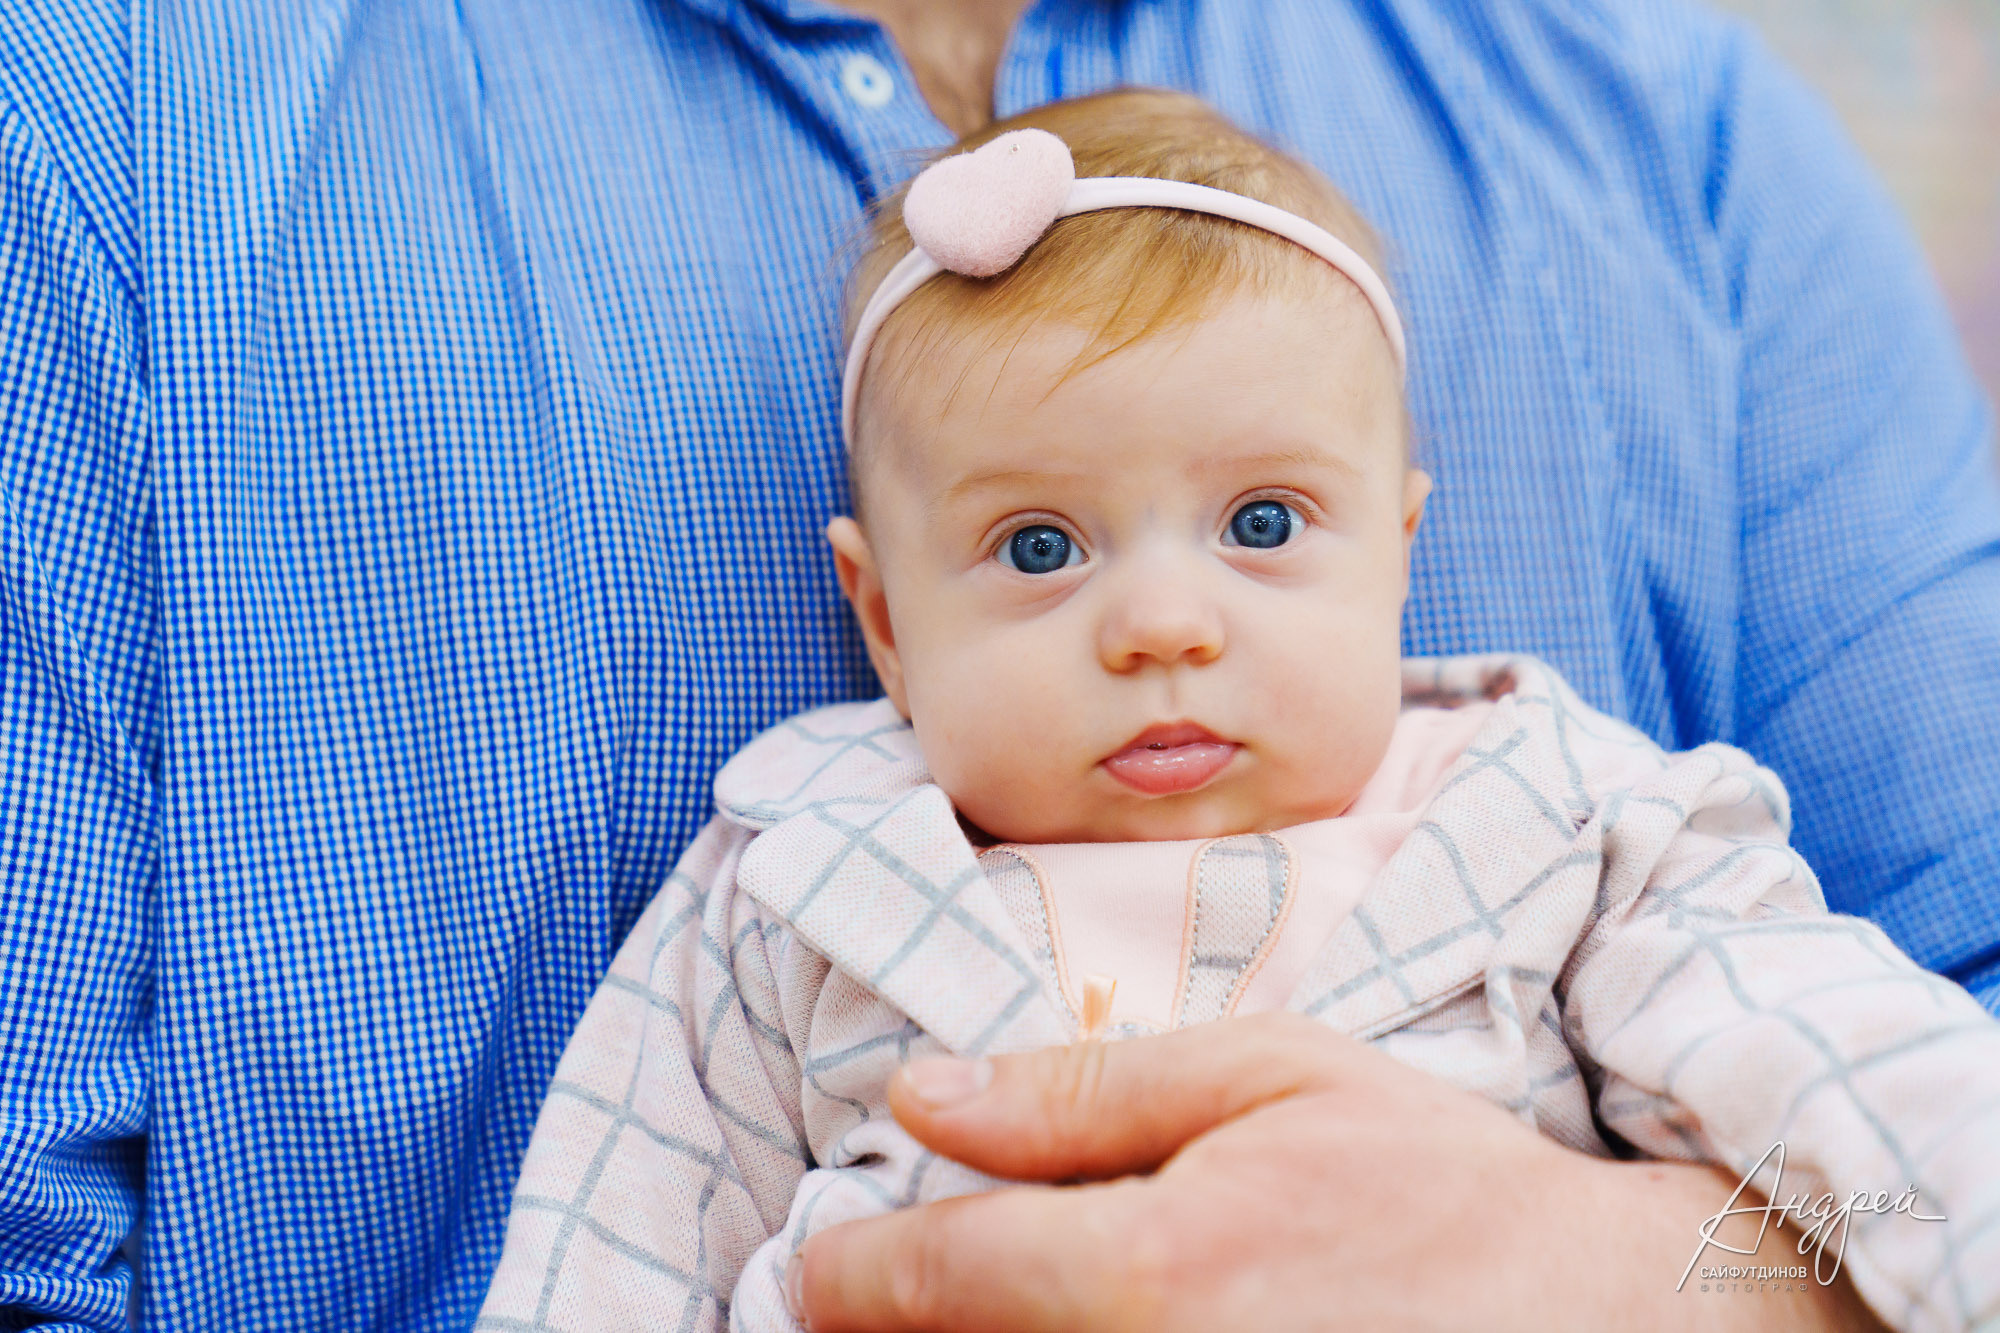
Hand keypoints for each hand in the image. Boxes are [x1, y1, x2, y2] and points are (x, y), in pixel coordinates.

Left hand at [789, 1012, 1887, 1331]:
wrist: (1614, 1325)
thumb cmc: (1440, 1184)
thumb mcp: (1272, 1079)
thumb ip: (1081, 1091)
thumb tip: (921, 1096)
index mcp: (1156, 1269)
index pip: (928, 1278)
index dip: (847, 1272)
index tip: (821, 1266)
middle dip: (901, 1330)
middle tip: (897, 1299)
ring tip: (1009, 1314)